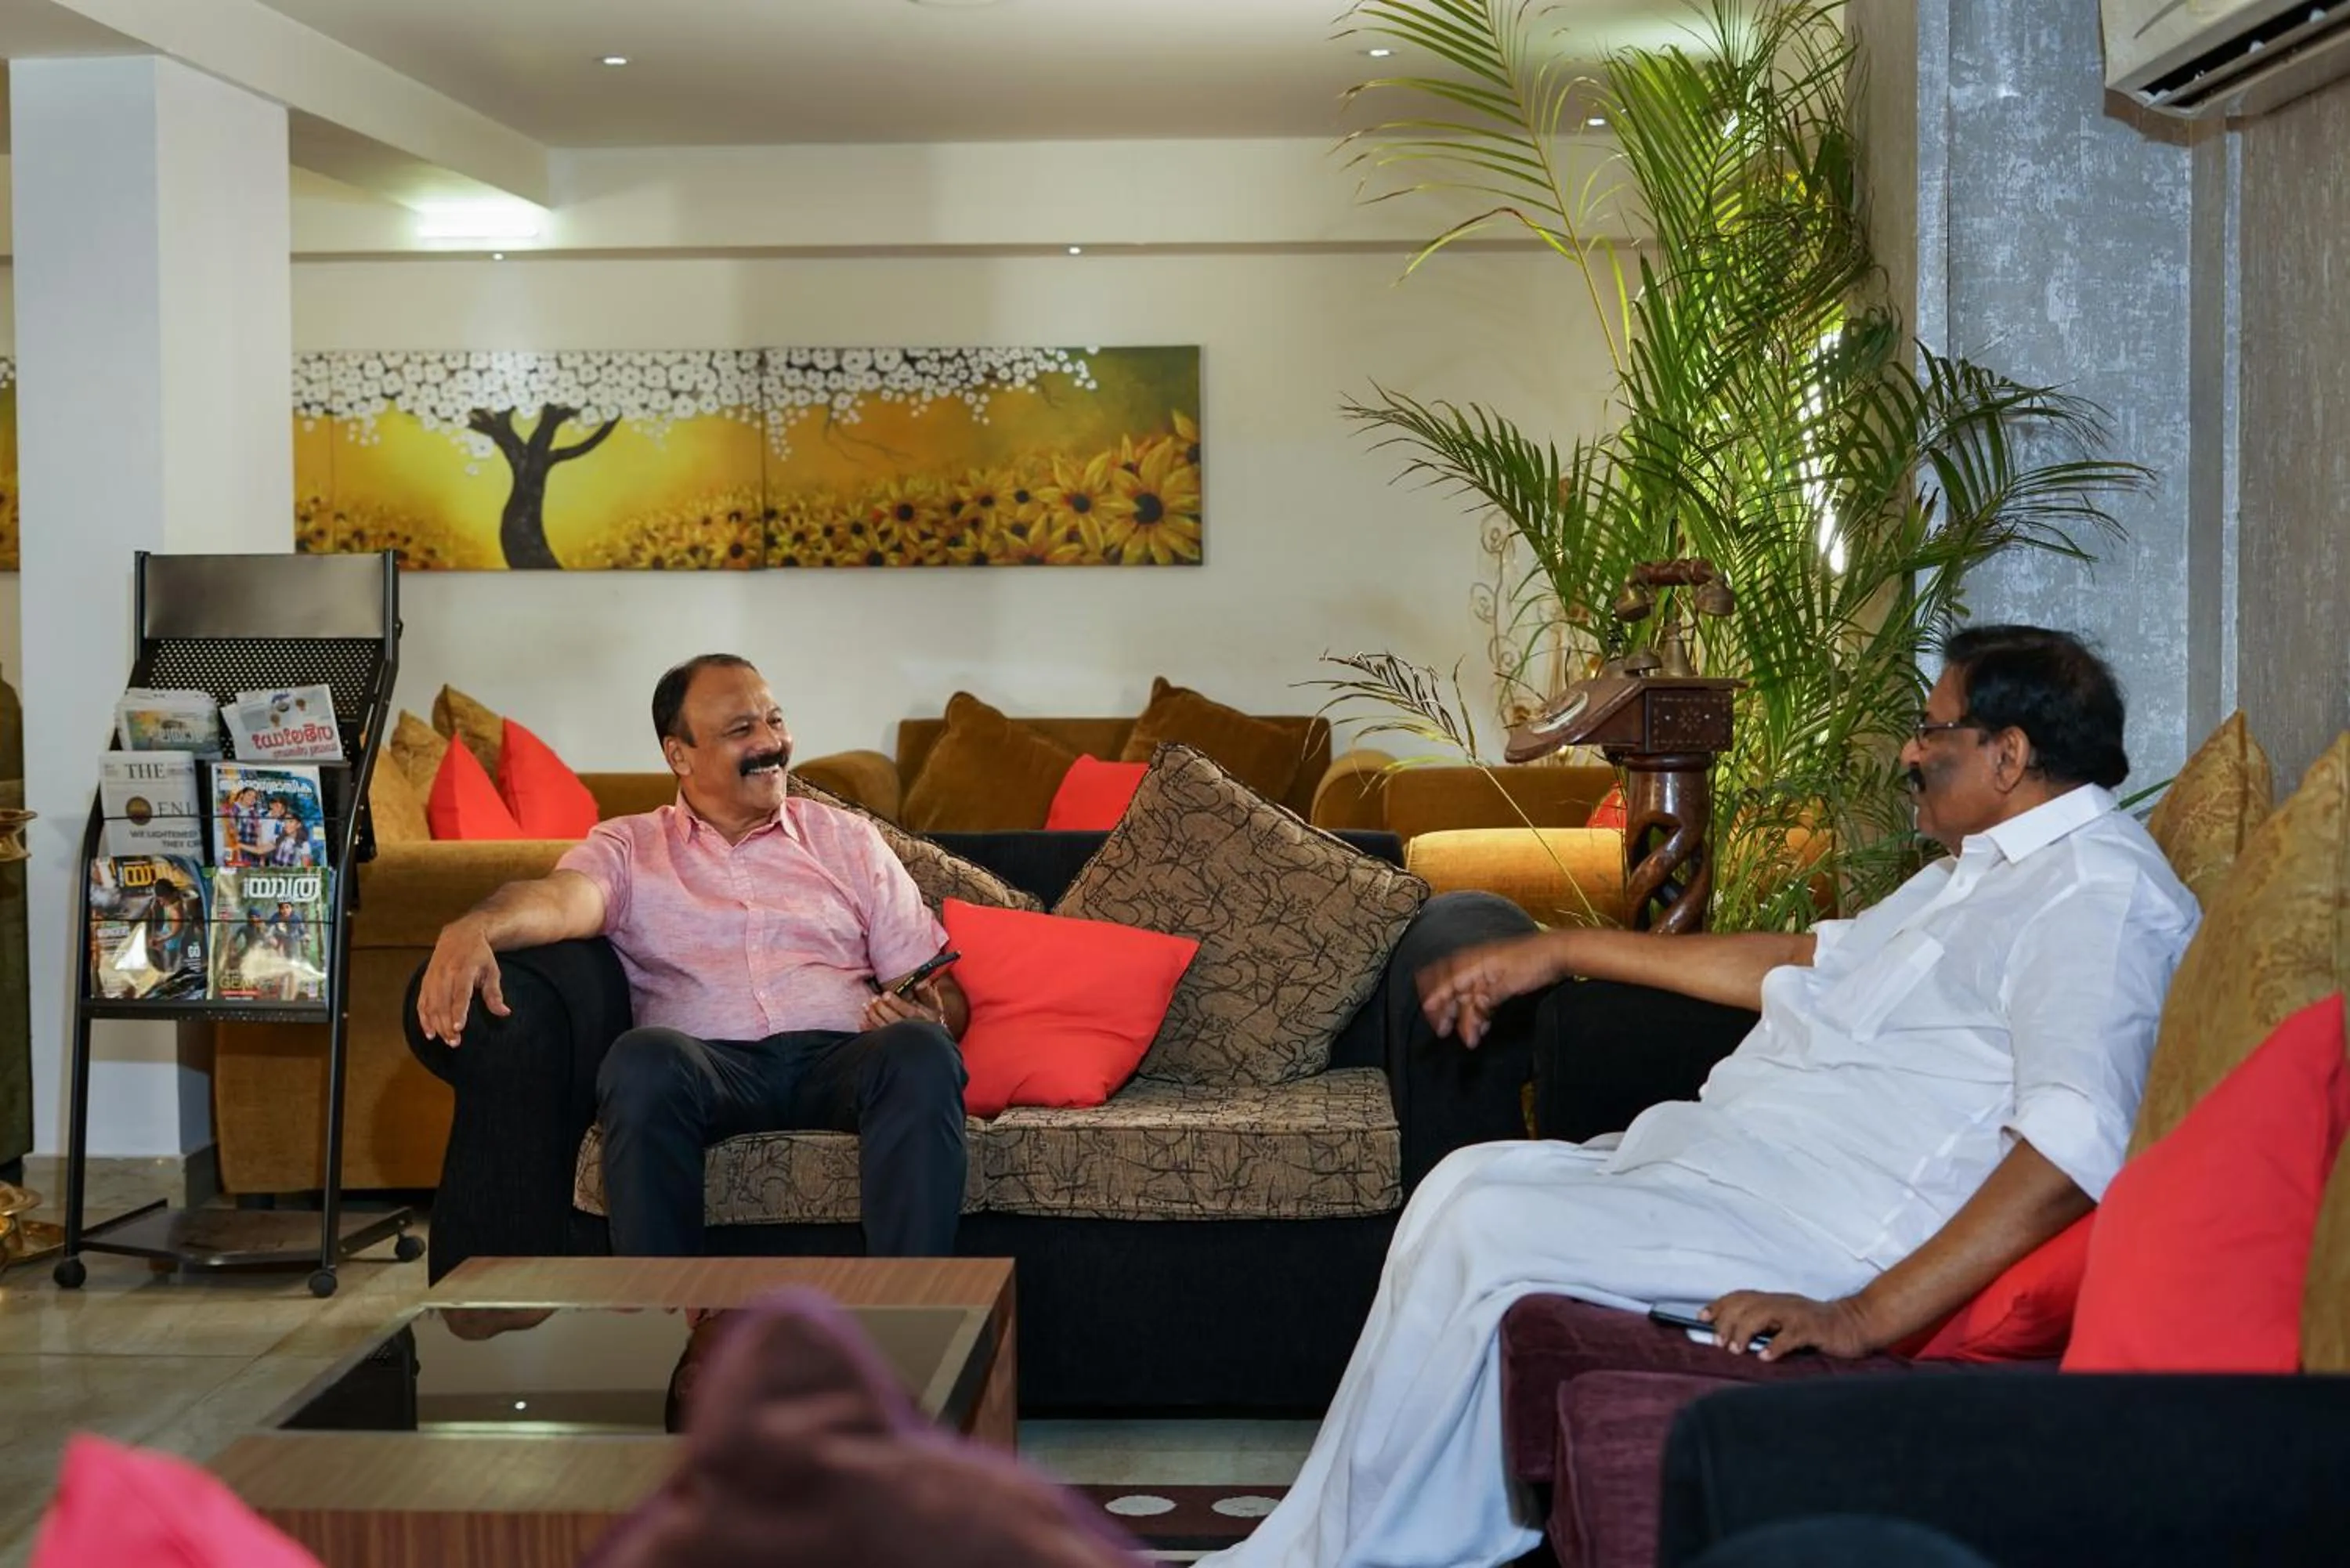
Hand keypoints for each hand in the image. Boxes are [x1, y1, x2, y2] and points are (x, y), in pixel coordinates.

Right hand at [416, 918, 507, 1045]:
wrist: (459, 935)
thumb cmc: (480, 956)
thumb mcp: (492, 971)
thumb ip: (495, 993)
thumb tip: (505, 1012)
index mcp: (464, 969)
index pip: (460, 994)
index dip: (459, 1012)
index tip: (459, 1028)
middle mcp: (446, 973)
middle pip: (444, 1004)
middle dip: (447, 1025)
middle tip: (455, 1043)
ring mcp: (433, 977)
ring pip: (431, 1005)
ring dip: (437, 1025)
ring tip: (446, 1040)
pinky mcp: (425, 981)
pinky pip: (422, 1003)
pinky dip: (424, 1019)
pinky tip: (430, 1033)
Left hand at [863, 979, 944, 1032]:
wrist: (929, 1037)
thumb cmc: (929, 1015)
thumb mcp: (933, 1003)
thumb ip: (926, 992)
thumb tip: (920, 983)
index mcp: (925, 1019)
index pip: (910, 1012)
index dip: (896, 1003)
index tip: (885, 994)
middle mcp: (914, 1031)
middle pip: (896, 1022)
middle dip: (882, 1009)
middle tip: (873, 999)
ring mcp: (902, 1040)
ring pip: (886, 1030)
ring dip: (874, 1017)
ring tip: (866, 1006)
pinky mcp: (892, 1045)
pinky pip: (879, 1038)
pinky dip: (869, 1029)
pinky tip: (863, 1020)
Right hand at [1415, 934, 1563, 1047]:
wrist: (1557, 953)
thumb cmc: (1534, 962)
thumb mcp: (1510, 982)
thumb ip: (1488, 997)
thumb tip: (1471, 1011)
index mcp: (1476, 963)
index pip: (1448, 981)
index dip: (1436, 997)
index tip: (1430, 1014)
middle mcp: (1477, 967)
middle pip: (1453, 990)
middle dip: (1445, 1011)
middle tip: (1442, 1031)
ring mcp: (1487, 974)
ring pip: (1468, 997)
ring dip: (1466, 1018)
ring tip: (1471, 1038)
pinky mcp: (1498, 981)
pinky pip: (1481, 999)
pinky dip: (1479, 1014)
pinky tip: (1483, 1026)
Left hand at [1702, 1291, 1878, 1361]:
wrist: (1856, 1323)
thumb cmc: (1818, 1328)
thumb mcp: (1788, 1323)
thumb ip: (1766, 1327)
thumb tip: (1734, 1340)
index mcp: (1775, 1301)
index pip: (1740, 1297)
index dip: (1719, 1305)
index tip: (1701, 1317)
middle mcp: (1783, 1303)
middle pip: (1746, 1305)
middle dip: (1727, 1322)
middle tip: (1717, 1343)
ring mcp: (1798, 1315)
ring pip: (1764, 1315)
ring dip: (1745, 1331)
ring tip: (1734, 1350)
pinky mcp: (1814, 1329)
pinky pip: (1792, 1336)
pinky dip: (1776, 1346)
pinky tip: (1765, 1358)